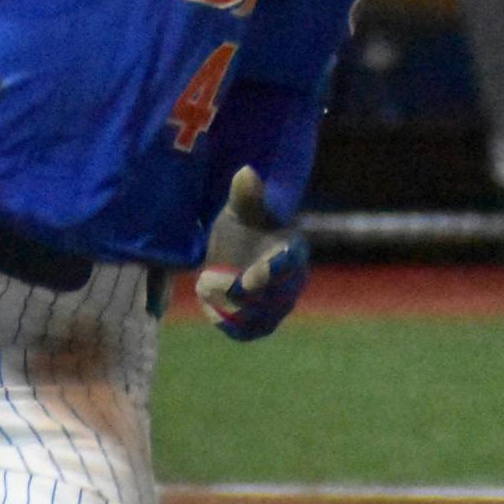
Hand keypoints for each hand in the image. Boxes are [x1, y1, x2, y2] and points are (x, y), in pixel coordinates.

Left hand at [195, 166, 308, 341]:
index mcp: (293, 249)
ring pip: (265, 317)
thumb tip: (246, 172)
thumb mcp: (241, 207)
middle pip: (279, 297)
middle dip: (250, 297)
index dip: (274, 273)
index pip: (292, 264)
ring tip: (210, 293)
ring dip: (237, 312)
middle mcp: (292, 280)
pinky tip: (212, 311)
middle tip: (221, 288)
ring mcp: (279, 303)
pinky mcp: (261, 319)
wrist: (237, 247)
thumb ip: (246, 195)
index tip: (248, 278)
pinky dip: (232, 326)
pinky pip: (251, 331)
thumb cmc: (244, 222)